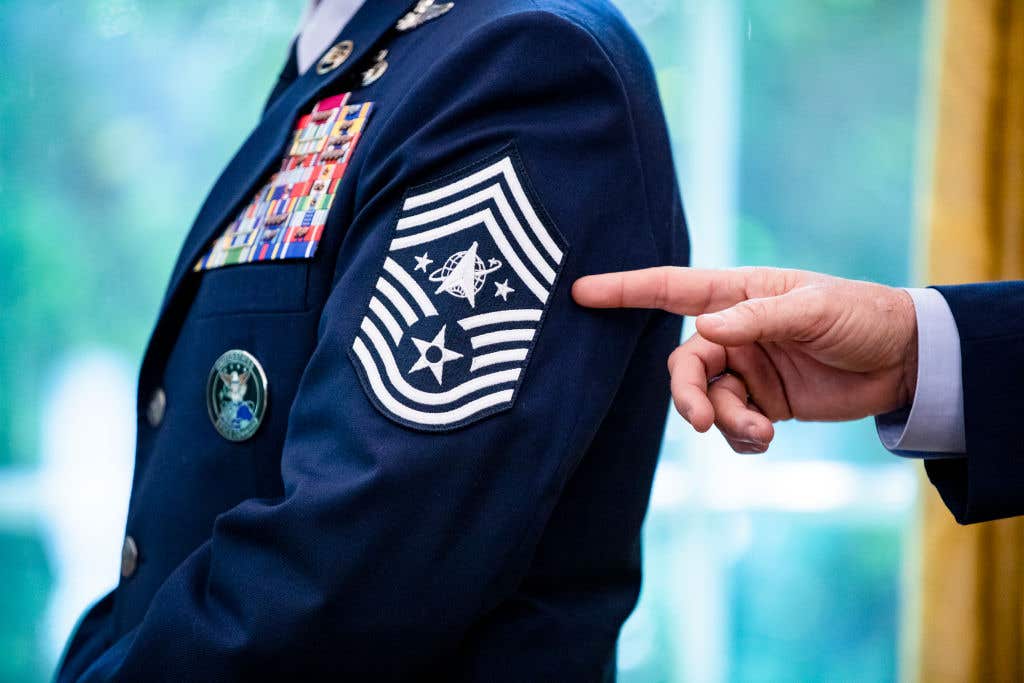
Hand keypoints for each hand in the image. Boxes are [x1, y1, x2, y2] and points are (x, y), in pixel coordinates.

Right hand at [572, 267, 917, 452]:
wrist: (907, 361)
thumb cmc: (862, 316)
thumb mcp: (816, 309)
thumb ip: (758, 318)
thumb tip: (703, 329)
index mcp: (740, 295)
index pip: (672, 289)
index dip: (625, 290)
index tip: (581, 293)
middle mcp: (734, 331)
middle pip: (685, 365)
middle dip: (689, 395)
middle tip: (701, 421)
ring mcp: (746, 370)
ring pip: (707, 402)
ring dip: (724, 422)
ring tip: (762, 434)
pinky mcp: (762, 403)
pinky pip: (732, 426)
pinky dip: (741, 438)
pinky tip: (769, 440)